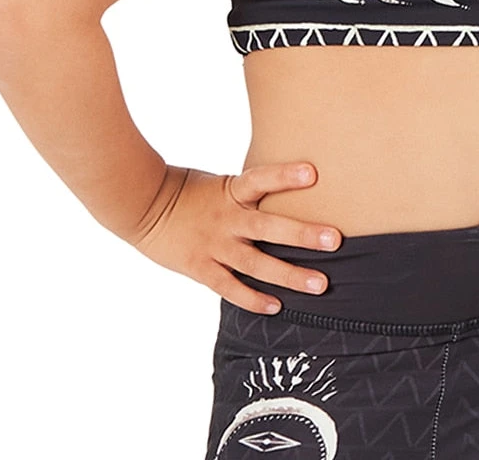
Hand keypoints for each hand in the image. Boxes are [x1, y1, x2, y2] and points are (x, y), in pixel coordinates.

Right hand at [125, 162, 342, 314]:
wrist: (143, 205)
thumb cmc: (189, 191)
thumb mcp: (221, 183)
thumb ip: (250, 192)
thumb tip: (289, 193)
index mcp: (232, 191)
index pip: (261, 179)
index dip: (285, 176)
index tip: (313, 173)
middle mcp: (226, 219)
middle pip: (269, 227)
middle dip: (303, 234)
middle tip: (335, 240)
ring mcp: (214, 245)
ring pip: (256, 264)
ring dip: (289, 275)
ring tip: (320, 284)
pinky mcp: (200, 268)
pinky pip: (230, 288)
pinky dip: (252, 298)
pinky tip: (277, 306)